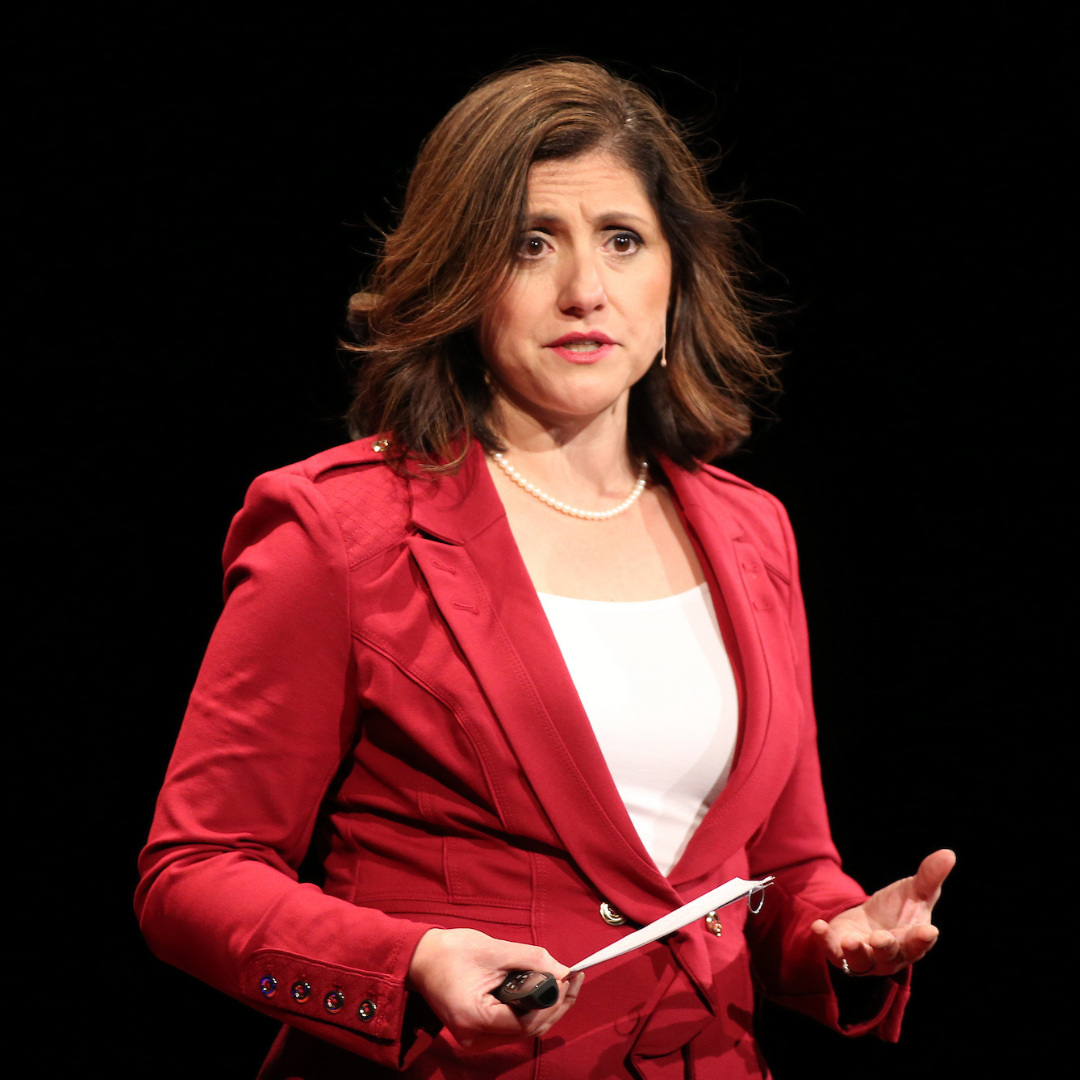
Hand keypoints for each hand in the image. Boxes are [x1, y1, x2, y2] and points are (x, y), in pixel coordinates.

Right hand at [407, 927, 583, 1052]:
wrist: (422, 958)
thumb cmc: (453, 951)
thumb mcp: (495, 950)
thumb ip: (532, 960)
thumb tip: (563, 971)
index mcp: (475, 1019)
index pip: (527, 1021)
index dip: (553, 1001)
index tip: (571, 978)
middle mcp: (475, 1038)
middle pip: (528, 1030)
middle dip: (556, 1005)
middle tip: (574, 979)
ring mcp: (475, 1039)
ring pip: (523, 1031)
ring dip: (546, 1009)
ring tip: (564, 983)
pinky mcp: (478, 1032)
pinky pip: (513, 1027)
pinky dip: (531, 1011)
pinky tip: (544, 991)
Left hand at [811, 848, 954, 977]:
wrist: (868, 921)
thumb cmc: (899, 909)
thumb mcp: (914, 891)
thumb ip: (930, 876)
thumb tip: (949, 853)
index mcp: (911, 942)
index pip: (918, 943)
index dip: (922, 939)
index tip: (929, 931)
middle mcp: (889, 956)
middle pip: (889, 955)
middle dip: (885, 947)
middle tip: (881, 938)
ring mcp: (864, 957)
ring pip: (861, 961)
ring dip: (855, 952)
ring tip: (850, 940)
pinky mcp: (839, 952)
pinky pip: (831, 952)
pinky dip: (825, 942)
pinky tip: (818, 926)